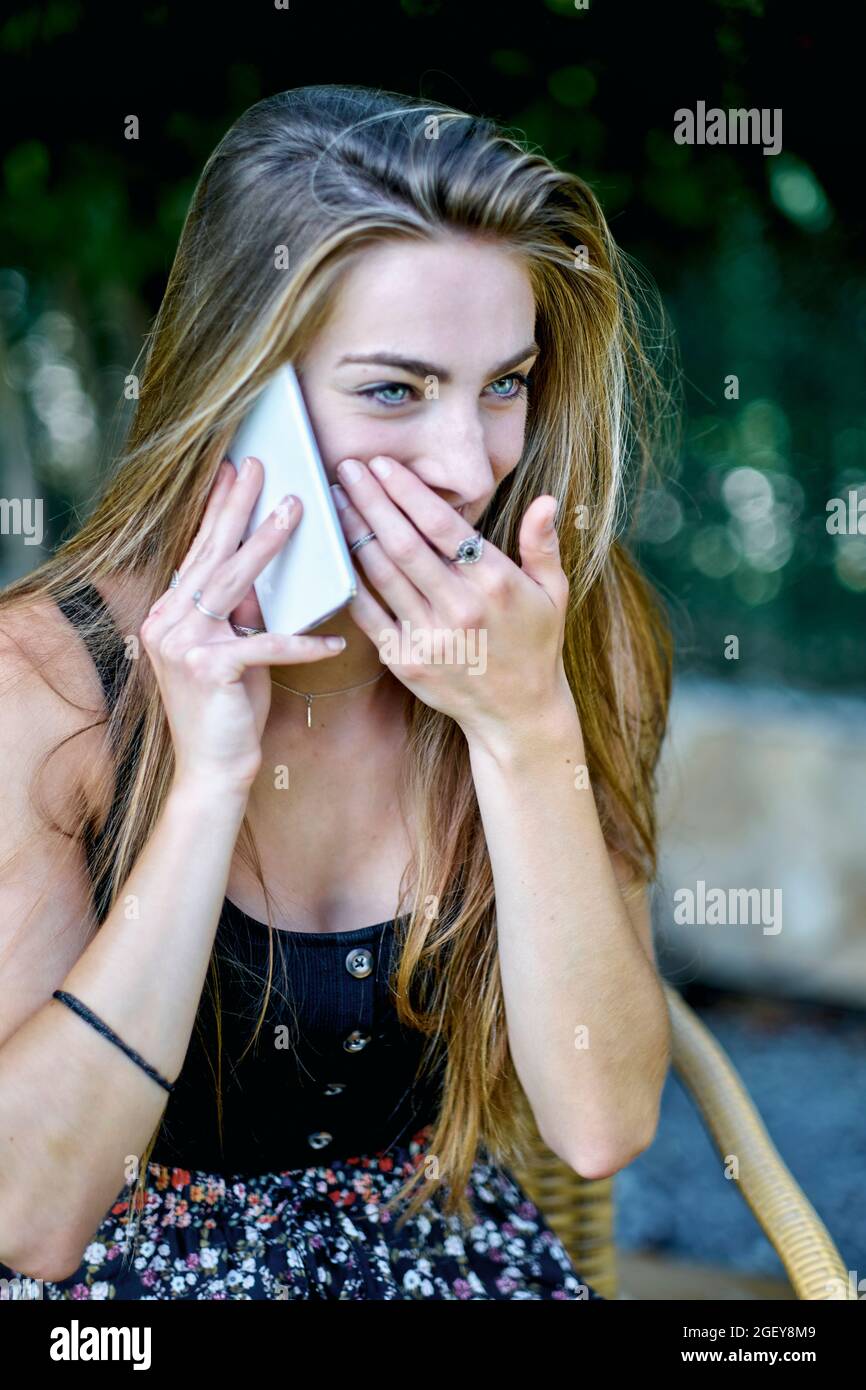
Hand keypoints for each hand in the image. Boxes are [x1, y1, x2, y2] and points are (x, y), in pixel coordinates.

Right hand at [140, 457, 345, 789]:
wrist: (213, 771)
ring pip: (232, 584)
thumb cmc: (230, 711)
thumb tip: (265, 567)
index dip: (218, 511)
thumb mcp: (237, 651)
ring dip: (266, 545)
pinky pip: (264, 645)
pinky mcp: (209, 670)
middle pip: (210, 555)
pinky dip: (302, 642)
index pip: (198, 553)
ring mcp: (181, 645)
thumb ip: (243, 612)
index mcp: (168, 615)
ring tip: (294, 511)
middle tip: (260, 466)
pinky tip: (333, 639)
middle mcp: (164, 623)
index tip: (234, 471)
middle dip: (239, 507)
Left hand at [331, 455, 571, 741]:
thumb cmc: (535, 645)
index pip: (443, 527)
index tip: (383, 465)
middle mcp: (460, 609)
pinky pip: (369, 614)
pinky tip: (337, 552)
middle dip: (371, 501)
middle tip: (348, 466)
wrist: (517, 714)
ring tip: (337, 499)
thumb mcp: (553, 594)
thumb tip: (545, 500)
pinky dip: (350, 581)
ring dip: (354, 532)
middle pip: (404, 544)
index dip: (408, 492)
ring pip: (381, 575)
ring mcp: (429, 637)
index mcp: (495, 584)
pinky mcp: (405, 661)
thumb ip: (542, 545)